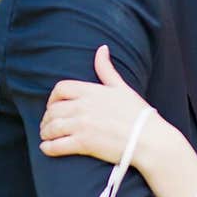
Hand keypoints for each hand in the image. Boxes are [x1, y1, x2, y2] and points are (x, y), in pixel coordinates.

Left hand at [39, 45, 158, 166]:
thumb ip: (107, 69)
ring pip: (52, 127)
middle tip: (48, 125)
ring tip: (46, 137)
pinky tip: (47, 148)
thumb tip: (102, 48)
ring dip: (46, 132)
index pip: (61, 89)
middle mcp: (84, 106)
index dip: (52, 98)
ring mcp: (82, 125)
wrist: (150, 140)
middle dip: (47, 118)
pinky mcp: (84, 143)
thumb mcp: (123, 88)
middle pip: (53, 110)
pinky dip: (48, 147)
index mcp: (92, 91)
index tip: (54, 106)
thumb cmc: (139, 115)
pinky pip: (57, 145)